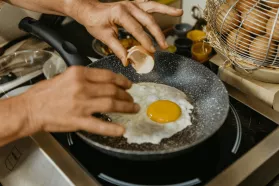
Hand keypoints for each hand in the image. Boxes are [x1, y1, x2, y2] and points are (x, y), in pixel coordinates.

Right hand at [20, 66, 139, 136]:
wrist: (29, 108)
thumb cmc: (44, 93)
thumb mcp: (64, 76)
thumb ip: (83, 77)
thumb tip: (102, 81)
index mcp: (78, 74)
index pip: (107, 76)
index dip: (121, 80)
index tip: (128, 84)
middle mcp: (81, 87)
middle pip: (112, 90)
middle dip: (125, 95)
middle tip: (131, 98)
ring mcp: (81, 105)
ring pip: (110, 104)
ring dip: (125, 107)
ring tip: (133, 109)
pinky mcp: (77, 120)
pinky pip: (99, 125)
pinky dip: (112, 128)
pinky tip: (122, 129)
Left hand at [66, 0, 182, 65]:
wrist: (89, 10)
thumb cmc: (94, 21)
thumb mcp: (104, 36)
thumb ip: (117, 48)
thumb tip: (127, 60)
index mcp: (120, 13)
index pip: (137, 29)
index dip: (145, 41)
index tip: (152, 51)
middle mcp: (128, 6)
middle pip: (148, 20)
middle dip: (157, 33)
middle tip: (164, 45)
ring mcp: (132, 4)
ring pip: (152, 7)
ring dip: (166, 11)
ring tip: (179, 13)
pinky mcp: (133, 4)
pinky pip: (149, 4)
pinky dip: (159, 7)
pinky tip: (168, 9)